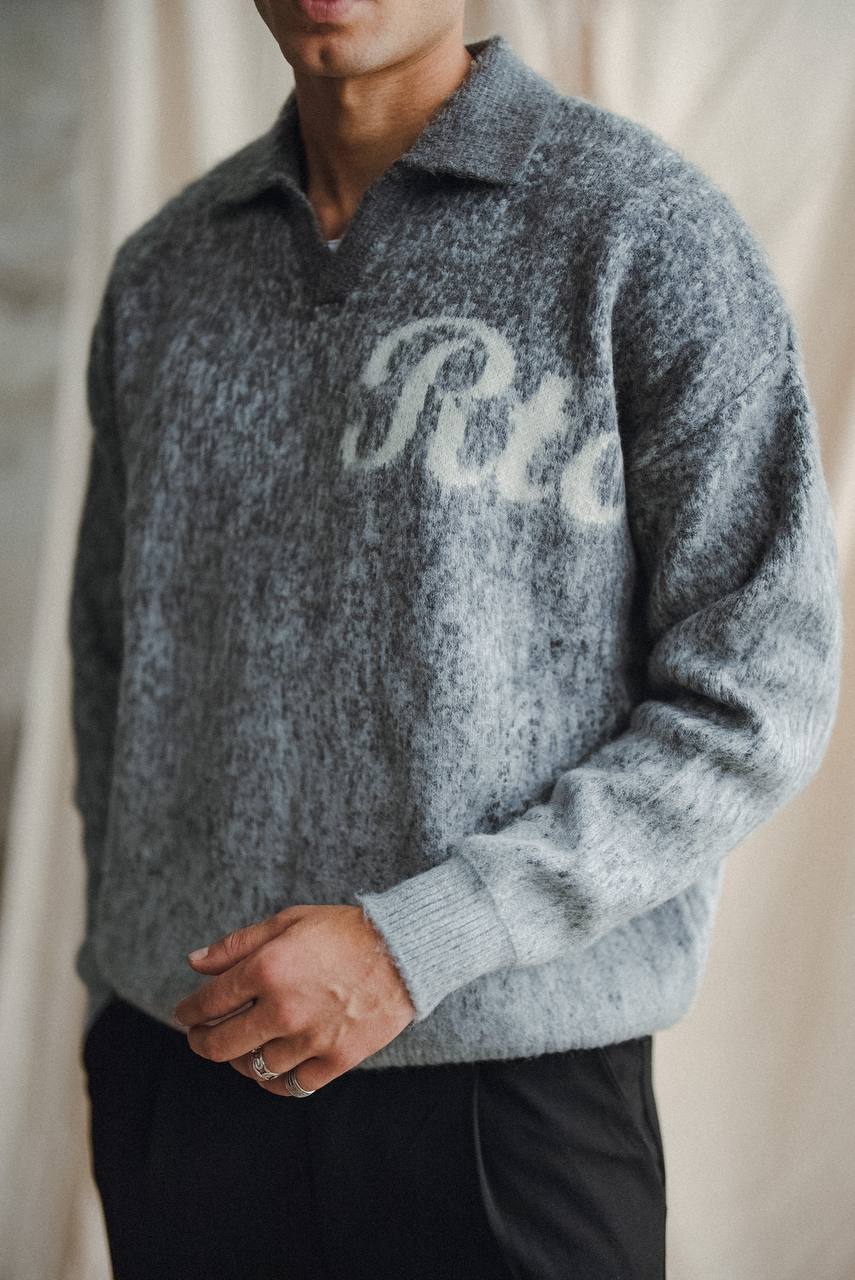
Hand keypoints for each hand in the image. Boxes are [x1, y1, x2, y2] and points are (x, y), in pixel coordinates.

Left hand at [172, 905, 416, 1095]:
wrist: (404, 950)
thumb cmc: (343, 931)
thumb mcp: (287, 922)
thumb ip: (236, 945)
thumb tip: (193, 963)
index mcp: (266, 970)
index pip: (208, 1003)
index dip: (189, 1012)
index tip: (186, 1014)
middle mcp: (282, 1009)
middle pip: (221, 1045)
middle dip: (202, 1042)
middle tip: (201, 1037)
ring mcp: (309, 1040)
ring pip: (253, 1068)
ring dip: (238, 1060)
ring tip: (241, 1047)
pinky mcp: (335, 1061)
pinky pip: (290, 1086)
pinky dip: (274, 1081)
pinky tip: (270, 1067)